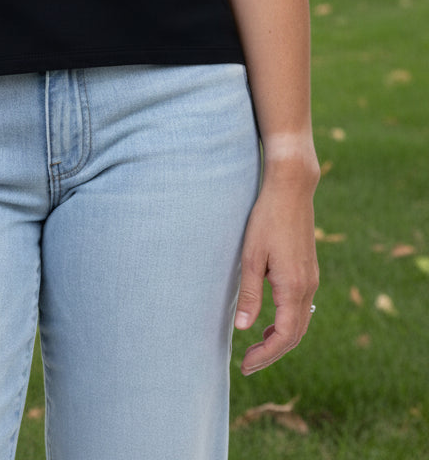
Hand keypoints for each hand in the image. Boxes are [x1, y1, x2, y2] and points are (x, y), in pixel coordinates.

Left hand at [234, 167, 318, 374]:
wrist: (292, 190)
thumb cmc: (266, 219)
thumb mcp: (251, 257)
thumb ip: (250, 295)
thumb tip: (244, 329)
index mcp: (294, 287)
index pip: (284, 337)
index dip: (265, 355)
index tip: (245, 365)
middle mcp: (308, 287)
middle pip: (295, 335)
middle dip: (272, 353)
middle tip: (248, 364)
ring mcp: (311, 279)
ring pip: (300, 322)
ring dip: (280, 339)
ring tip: (257, 347)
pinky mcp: (309, 270)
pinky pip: (302, 307)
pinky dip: (287, 322)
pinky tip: (270, 321)